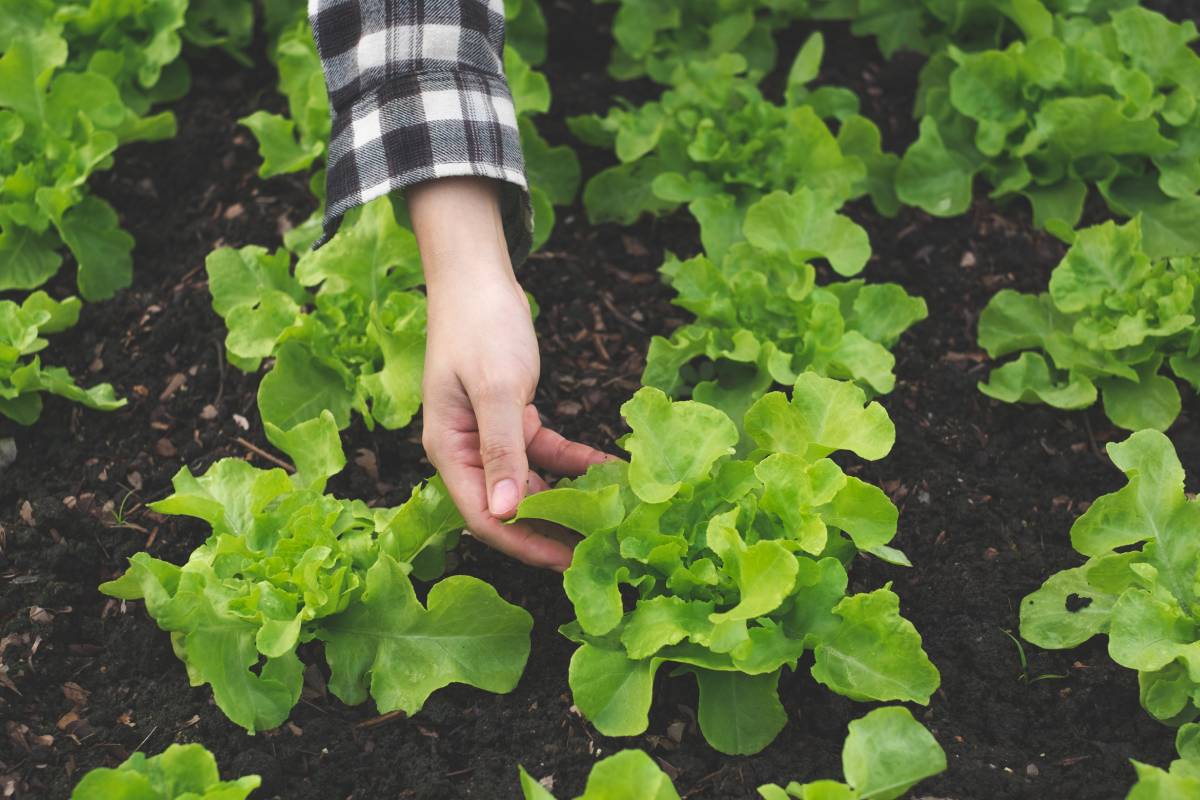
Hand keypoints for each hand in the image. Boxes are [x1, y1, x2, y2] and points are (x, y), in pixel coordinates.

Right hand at [409, 177, 610, 570]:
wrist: (479, 276)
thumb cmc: (481, 326)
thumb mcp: (496, 388)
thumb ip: (502, 450)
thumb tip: (506, 512)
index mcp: (450, 451)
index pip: (485, 517)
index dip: (525, 544)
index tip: (568, 564)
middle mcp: (467, 452)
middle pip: (511, 507)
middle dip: (554, 531)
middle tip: (602, 553)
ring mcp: (491, 437)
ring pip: (534, 484)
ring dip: (571, 500)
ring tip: (615, 519)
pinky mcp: (516, 419)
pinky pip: (550, 454)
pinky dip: (578, 464)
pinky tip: (612, 471)